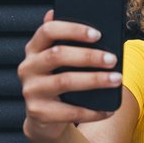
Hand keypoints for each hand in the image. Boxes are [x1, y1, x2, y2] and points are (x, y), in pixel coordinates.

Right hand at [17, 9, 121, 140]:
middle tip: (113, 59)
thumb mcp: (61, 61)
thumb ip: (71, 42)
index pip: (48, 31)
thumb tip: (95, 25)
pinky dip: (92, 111)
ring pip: (64, 81)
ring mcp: (31, 90)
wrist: (44, 117)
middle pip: (57, 55)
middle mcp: (28, 67)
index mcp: (34, 48)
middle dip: (88, 56)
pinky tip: (108, 109)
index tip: (97, 35)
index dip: (72, 30)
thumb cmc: (59, 80)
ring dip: (94, 80)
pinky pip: (69, 112)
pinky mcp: (38, 112)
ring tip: (116, 79)